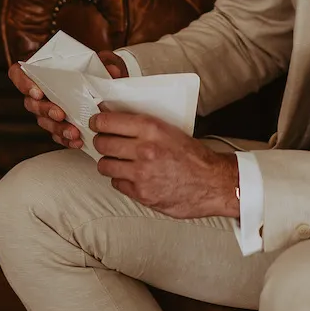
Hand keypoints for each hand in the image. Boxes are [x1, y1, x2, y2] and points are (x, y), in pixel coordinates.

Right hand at [8, 50, 127, 148]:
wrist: (105, 85)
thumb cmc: (97, 69)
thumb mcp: (102, 61)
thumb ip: (106, 64)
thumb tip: (113, 73)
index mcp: (42, 70)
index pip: (18, 73)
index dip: (23, 83)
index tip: (38, 92)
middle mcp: (39, 91)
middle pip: (31, 103)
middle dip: (45, 110)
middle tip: (60, 114)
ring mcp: (46, 109)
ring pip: (43, 121)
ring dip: (57, 128)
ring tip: (73, 132)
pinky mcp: (57, 124)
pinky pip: (55, 135)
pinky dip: (66, 139)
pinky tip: (77, 142)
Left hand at [90, 110, 239, 219]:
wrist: (213, 182)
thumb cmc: (194, 156)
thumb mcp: (170, 130)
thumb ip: (143, 126)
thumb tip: (115, 117)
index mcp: (151, 128)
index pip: (108, 121)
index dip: (98, 122)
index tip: (96, 123)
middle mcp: (143, 149)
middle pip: (102, 143)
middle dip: (101, 142)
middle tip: (105, 142)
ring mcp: (141, 173)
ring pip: (105, 165)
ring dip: (109, 162)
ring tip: (117, 161)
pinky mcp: (142, 193)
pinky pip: (117, 183)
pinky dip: (121, 180)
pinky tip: (131, 176)